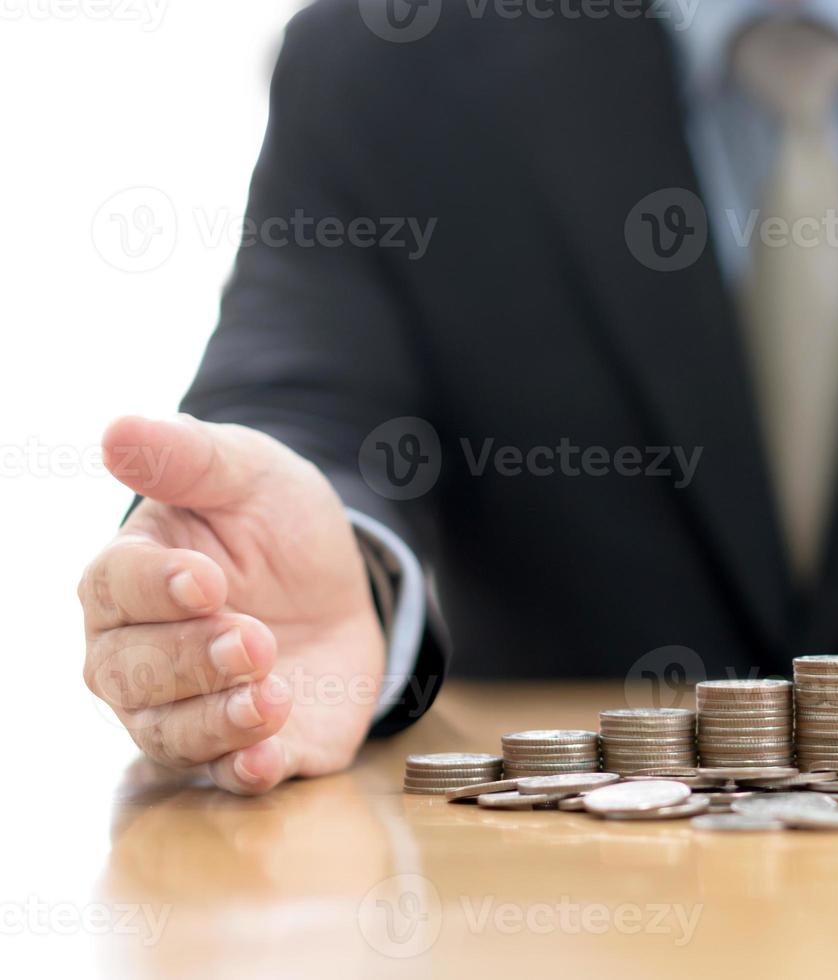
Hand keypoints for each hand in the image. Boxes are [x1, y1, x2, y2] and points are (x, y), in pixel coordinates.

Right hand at [79, 416, 384, 793]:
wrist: (340, 578)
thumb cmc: (271, 521)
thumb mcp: (245, 473)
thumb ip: (186, 457)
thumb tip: (117, 431)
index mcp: (124, 579)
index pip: (115, 588)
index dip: (156, 587)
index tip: (206, 579)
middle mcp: (136, 656)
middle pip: (132, 673)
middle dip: (193, 660)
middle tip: (254, 639)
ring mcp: (186, 708)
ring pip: (171, 734)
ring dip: (218, 720)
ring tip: (271, 695)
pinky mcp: (244, 747)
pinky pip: (228, 776)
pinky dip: (245, 771)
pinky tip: (269, 759)